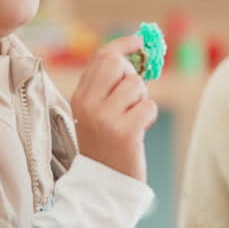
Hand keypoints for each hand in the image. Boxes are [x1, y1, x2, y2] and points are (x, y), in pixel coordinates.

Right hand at [69, 35, 157, 181]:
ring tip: (132, 119)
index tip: (138, 41)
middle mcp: (88, 104)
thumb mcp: (97, 113)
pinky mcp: (124, 132)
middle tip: (133, 94)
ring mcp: (105, 118)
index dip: (123, 45)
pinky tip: (138, 131)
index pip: (101, 57)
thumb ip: (108, 87)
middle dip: (132, 74)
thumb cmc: (106, 145)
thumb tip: (133, 58)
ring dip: (142, 100)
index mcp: (80, 97)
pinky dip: (148, 117)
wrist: (103, 185)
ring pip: (136, 86)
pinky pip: (148, 107)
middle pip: (116, 64)